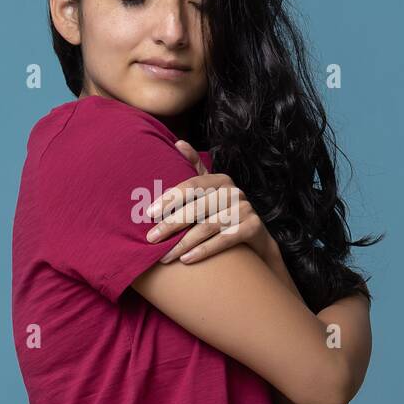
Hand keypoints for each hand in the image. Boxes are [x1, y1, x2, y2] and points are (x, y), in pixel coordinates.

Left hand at [144, 140, 277, 265]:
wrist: (255, 240)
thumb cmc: (223, 213)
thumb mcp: (210, 191)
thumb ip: (194, 168)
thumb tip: (178, 143)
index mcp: (219, 180)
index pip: (190, 186)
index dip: (169, 199)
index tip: (148, 213)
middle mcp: (234, 191)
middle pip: (197, 207)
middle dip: (171, 225)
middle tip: (151, 239)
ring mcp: (245, 209)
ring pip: (208, 226)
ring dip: (183, 243)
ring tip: (164, 257)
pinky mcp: (253, 227)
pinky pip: (225, 240)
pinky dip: (204, 251)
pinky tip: (186, 260)